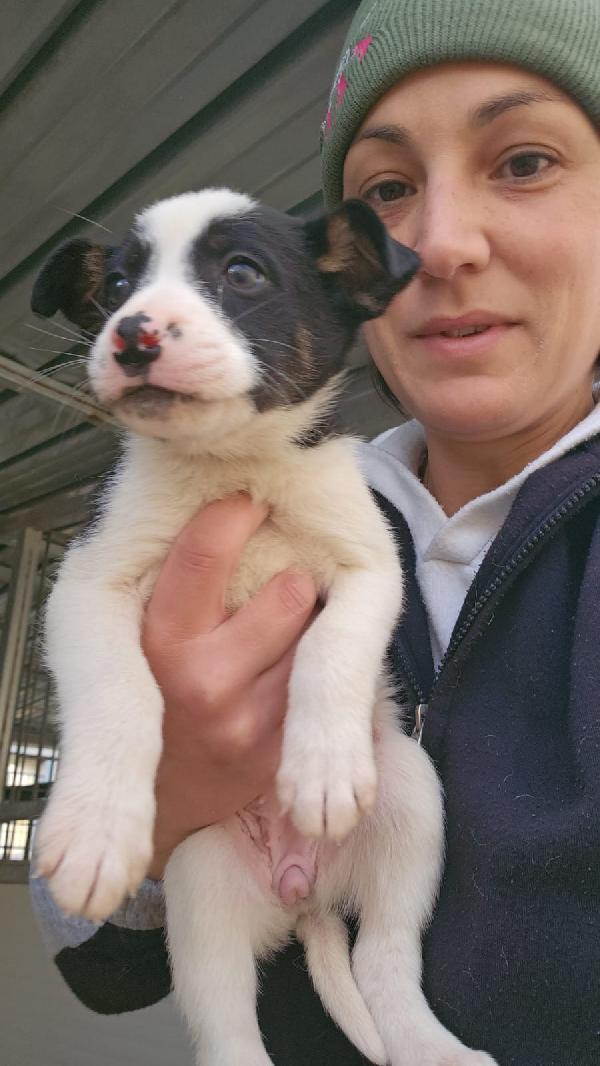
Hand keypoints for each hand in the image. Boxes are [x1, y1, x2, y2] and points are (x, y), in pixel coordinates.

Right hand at [141, 495, 317, 878]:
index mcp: (157, 642)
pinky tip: (288, 677)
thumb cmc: (153, 689)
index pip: (202, 556)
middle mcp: (200, 681)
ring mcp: (248, 720)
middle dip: (289, 579)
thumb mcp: (134, 633)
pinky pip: (325, 679)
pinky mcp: (282, 749)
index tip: (251, 496)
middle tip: (270, 583)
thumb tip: (221, 494)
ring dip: (308, 623)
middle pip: (290, 590)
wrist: (160, 795)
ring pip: (317, 632)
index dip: (234, 515)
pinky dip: (315, 664)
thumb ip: (170, 578)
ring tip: (274, 636)